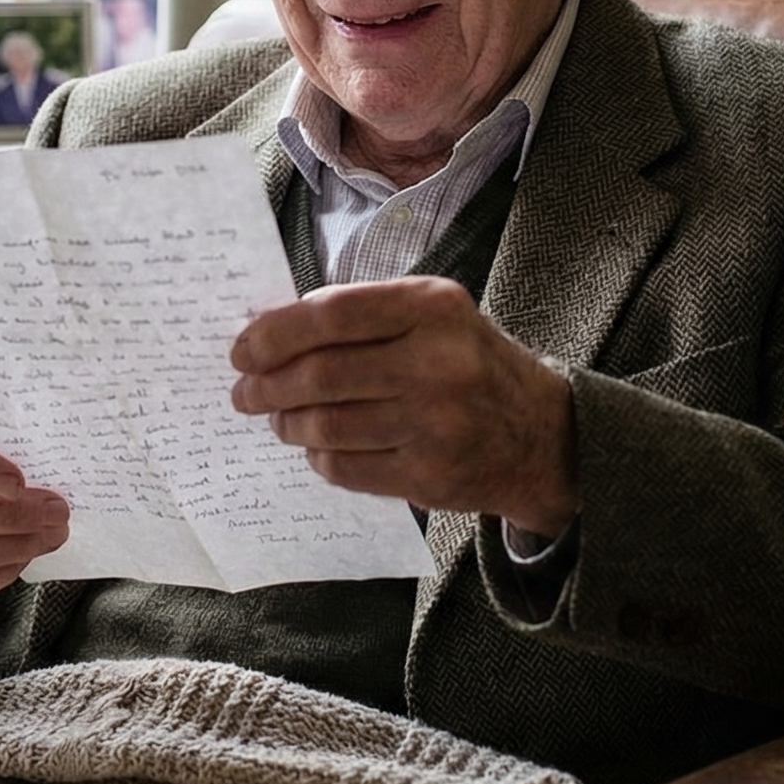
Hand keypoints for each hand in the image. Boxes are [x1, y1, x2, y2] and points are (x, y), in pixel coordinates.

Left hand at [228, 277, 575, 536]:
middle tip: (244, 393)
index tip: (241, 350)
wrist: (543, 436)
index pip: (330, 315)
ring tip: (278, 420)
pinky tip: (318, 448)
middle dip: (266, 387)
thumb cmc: (470, 364)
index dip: (273, 334)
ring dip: (287, 425)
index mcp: (433, 307)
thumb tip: (271, 332)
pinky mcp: (428, 475)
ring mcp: (434, 424)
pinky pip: (344, 468)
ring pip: (325, 426)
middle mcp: (437, 362)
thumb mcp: (434, 316)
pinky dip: (318, 458)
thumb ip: (364, 316)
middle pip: (319, 376)